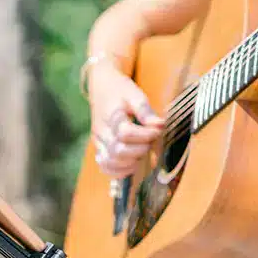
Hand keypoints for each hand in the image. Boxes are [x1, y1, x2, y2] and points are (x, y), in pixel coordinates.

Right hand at [87, 61, 164, 178]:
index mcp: (111, 115)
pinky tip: (132, 164)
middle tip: (151, 142)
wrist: (101, 87)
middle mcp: (102, 130)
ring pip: (110, 161)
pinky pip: (104, 166)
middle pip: (118, 150)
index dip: (145, 135)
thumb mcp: (135, 94)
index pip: (125, 132)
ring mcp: (98, 141)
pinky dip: (118, 171)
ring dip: (130, 161)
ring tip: (142, 151)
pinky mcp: (99, 148)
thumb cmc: (120, 90)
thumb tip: (159, 126)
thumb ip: (146, 111)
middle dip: (140, 149)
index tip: (157, 130)